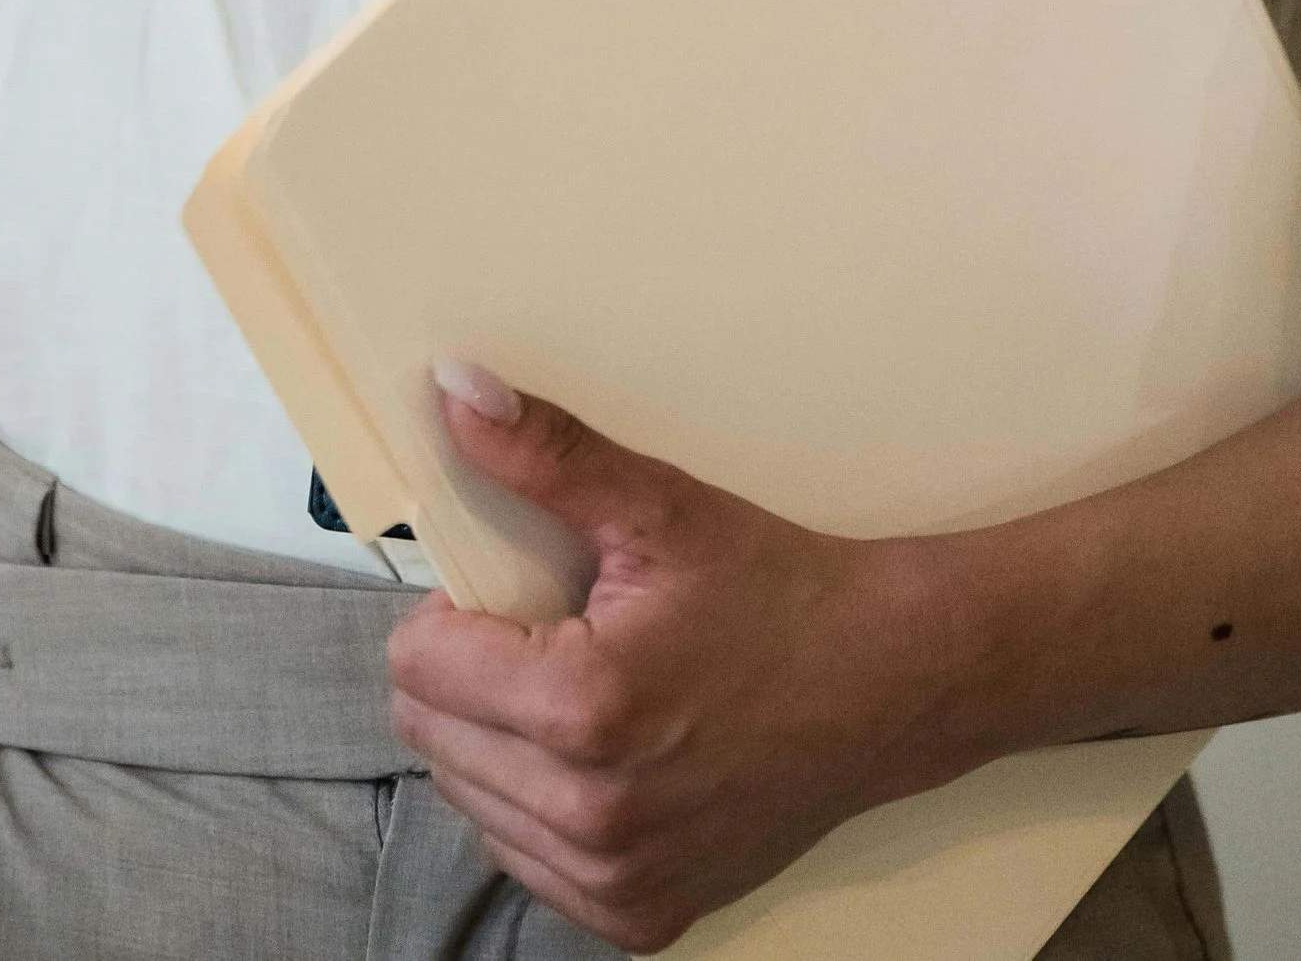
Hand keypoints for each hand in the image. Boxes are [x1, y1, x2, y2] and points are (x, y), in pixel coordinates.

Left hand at [385, 372, 960, 952]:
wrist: (884, 686)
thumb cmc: (776, 592)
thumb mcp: (660, 507)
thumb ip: (544, 454)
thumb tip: (454, 392)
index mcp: (584, 707)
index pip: (417, 663)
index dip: (452, 612)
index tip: (515, 592)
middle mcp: (590, 813)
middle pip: (430, 735)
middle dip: (469, 674)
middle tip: (551, 634)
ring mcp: (611, 879)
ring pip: (468, 800)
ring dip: (497, 743)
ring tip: (581, 693)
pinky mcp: (634, 916)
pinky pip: (524, 859)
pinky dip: (539, 806)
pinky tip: (602, 757)